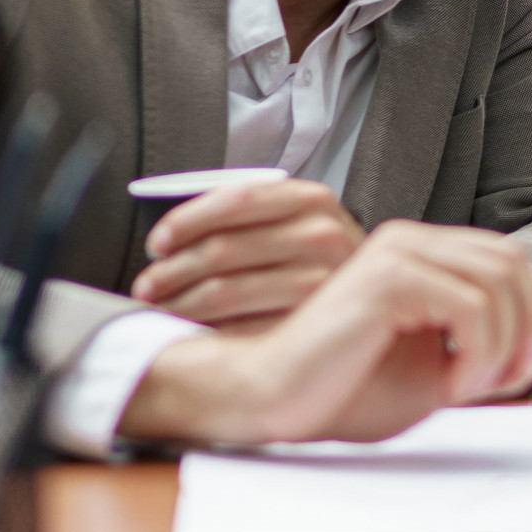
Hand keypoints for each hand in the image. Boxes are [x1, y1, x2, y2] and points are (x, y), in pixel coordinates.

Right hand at [120, 220, 531, 445]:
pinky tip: (449, 386)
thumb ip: (497, 350)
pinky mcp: (387, 278)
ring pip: (500, 285)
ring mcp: (397, 253)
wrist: (273, 396)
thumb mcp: (441, 371)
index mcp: (421, 252)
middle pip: (514, 265)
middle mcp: (410, 240)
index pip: (511, 260)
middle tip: (511, 381)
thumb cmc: (348, 387)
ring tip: (470, 389)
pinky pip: (472, 308)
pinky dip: (478, 354)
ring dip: (504, 348)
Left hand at [130, 176, 362, 324]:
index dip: (186, 221)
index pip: (236, 200)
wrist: (385, 308)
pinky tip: (192, 330)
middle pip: (223, 249)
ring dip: (180, 302)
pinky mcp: (313, 323)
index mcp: (312, 200)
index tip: (157, 243)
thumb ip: (255, 217)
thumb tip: (174, 234)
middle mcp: (323, 234)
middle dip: (172, 270)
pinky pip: (242, 326)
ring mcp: (322, 280)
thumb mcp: (302, 225)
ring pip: (225, 290)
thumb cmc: (327, 267)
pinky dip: (208, 329)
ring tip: (160, 308)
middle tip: (147, 285)